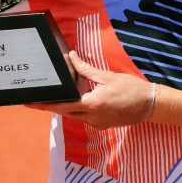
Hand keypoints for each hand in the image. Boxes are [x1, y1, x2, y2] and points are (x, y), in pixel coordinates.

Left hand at [26, 51, 153, 130]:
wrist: (150, 105)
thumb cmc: (131, 88)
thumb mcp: (107, 76)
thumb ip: (86, 69)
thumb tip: (71, 57)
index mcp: (92, 104)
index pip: (63, 106)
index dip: (45, 105)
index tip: (31, 103)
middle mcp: (92, 118)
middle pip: (65, 113)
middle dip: (49, 107)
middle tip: (33, 101)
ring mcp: (97, 124)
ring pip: (74, 116)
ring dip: (64, 108)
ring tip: (51, 99)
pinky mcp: (102, 125)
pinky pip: (84, 118)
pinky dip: (77, 110)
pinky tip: (74, 102)